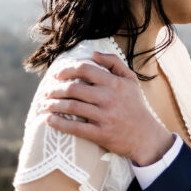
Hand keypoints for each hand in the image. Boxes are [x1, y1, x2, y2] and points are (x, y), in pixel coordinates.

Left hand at [43, 52, 173, 164]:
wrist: (145, 136)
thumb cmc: (135, 105)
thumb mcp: (130, 79)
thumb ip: (114, 62)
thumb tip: (93, 53)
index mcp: (114, 83)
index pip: (85, 69)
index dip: (67, 70)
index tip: (56, 74)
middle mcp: (109, 98)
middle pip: (74, 89)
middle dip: (55, 89)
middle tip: (47, 91)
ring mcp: (104, 116)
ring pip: (72, 107)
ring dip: (54, 104)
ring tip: (45, 104)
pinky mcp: (101, 134)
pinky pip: (75, 127)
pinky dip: (59, 123)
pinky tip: (49, 120)